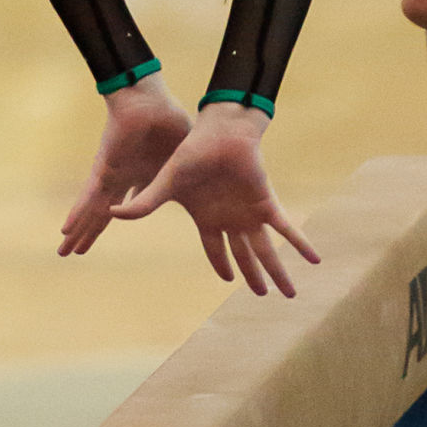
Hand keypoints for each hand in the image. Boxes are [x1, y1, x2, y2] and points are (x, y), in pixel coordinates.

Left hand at [59, 75, 191, 257]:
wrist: (152, 104)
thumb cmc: (169, 123)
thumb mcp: (182, 160)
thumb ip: (189, 177)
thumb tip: (217, 194)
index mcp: (142, 175)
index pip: (128, 205)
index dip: (121, 219)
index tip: (111, 234)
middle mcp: (122, 179)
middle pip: (104, 214)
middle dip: (91, 234)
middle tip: (75, 253)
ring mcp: (111, 176)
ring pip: (92, 211)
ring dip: (80, 231)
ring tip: (64, 250)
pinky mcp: (104, 170)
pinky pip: (89, 197)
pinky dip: (78, 213)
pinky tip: (67, 229)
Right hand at [111, 104, 320, 297]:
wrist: (221, 131)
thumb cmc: (193, 152)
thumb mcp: (167, 182)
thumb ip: (145, 202)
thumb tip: (112, 214)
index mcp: (208, 217)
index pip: (214, 248)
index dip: (221, 264)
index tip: (227, 280)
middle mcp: (231, 218)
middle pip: (245, 256)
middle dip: (254, 277)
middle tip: (264, 295)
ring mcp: (250, 212)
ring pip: (266, 251)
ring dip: (278, 272)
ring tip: (289, 293)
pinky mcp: (267, 203)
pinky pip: (287, 229)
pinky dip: (300, 245)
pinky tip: (314, 259)